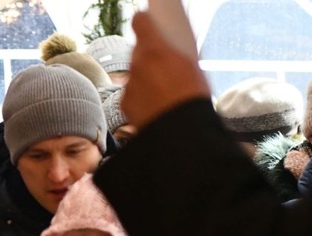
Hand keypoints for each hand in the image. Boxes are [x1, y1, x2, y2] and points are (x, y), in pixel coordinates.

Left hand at [121, 11, 210, 129]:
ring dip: (145, 76)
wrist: (178, 133)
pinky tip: (155, 104)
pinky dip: (140, 95)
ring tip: (163, 89)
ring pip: (135, 73)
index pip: (140, 21)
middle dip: (148, 54)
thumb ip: (177, 54)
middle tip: (163, 62)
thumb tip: (175, 48)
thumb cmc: (192, 98)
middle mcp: (137, 64)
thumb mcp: (193, 68)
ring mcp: (129, 84)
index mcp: (156, 50)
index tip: (148, 20)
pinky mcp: (124, 103)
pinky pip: (132, 93)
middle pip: (139, 51)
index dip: (144, 20)